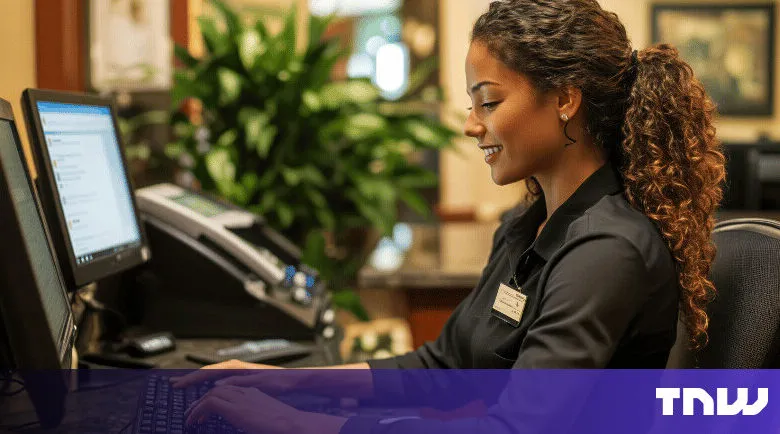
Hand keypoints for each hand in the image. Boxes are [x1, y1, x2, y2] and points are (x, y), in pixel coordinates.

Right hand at [171, 359, 282, 388]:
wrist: (294, 379)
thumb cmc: (279, 381)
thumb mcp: (258, 383)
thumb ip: (238, 383)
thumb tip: (217, 384)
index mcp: (237, 367)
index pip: (208, 372)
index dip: (192, 379)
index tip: (179, 385)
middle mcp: (236, 367)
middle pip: (207, 372)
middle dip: (191, 379)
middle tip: (174, 385)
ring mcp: (238, 371)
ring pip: (212, 376)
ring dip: (198, 381)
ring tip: (184, 386)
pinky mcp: (242, 377)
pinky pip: (219, 379)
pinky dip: (209, 384)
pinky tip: (205, 390)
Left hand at [185, 385, 345, 433]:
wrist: (292, 424)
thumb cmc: (283, 424)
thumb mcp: (264, 416)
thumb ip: (252, 415)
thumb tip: (246, 422)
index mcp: (253, 393)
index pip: (228, 389)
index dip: (213, 396)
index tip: (204, 407)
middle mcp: (246, 391)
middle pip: (217, 388)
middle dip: (201, 398)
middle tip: (191, 412)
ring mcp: (241, 397)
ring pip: (211, 393)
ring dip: (197, 405)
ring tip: (189, 418)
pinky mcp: (236, 407)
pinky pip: (210, 402)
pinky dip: (200, 409)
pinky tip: (195, 420)